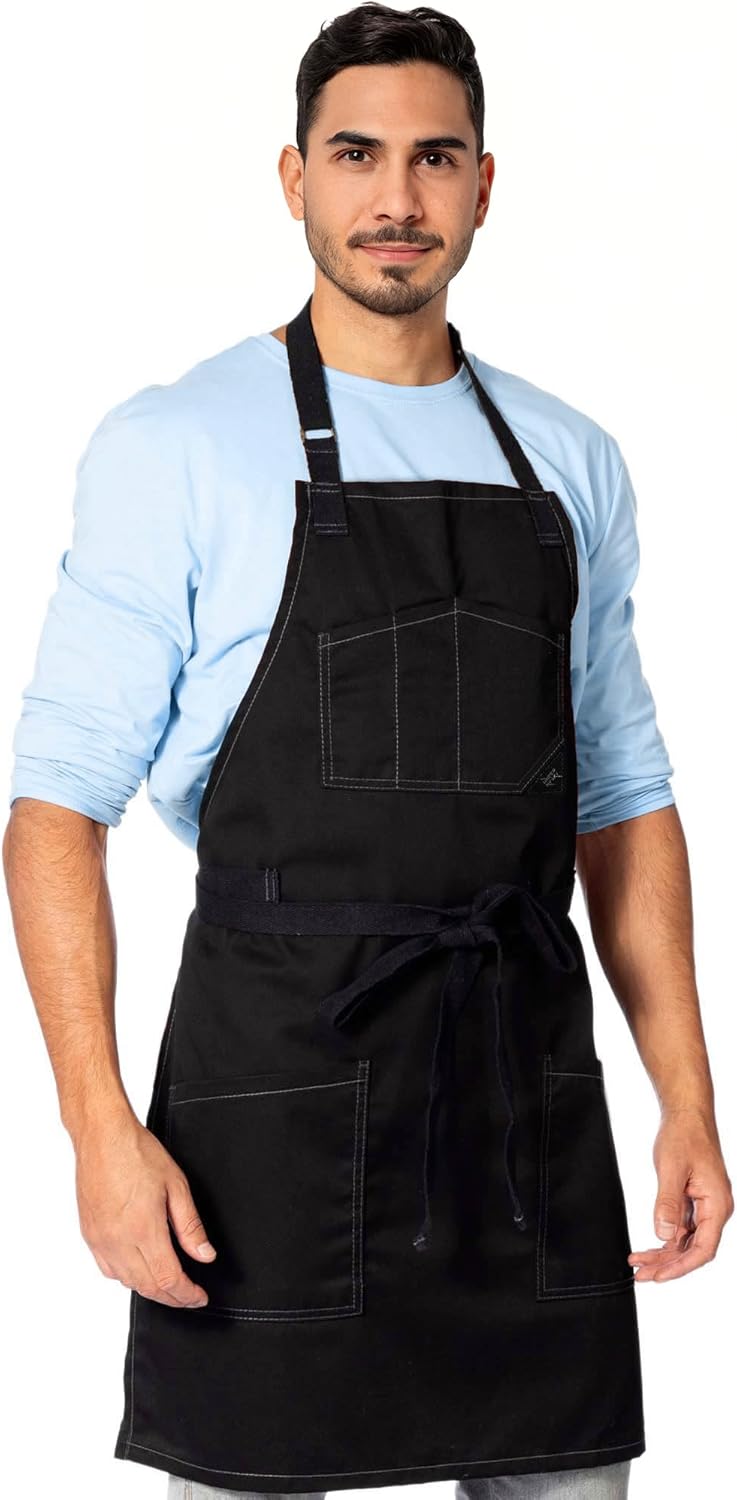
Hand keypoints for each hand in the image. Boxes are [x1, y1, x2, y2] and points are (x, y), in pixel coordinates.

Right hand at [73, 1105, 216, 1307]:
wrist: (102, 1136)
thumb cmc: (137, 1152)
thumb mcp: (176, 1185)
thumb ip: (191, 1226)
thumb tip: (205, 1255)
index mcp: (144, 1230)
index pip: (168, 1280)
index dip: (187, 1295)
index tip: (199, 1297)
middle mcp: (119, 1241)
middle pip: (148, 1287)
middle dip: (172, 1298)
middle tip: (189, 1295)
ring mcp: (100, 1240)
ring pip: (127, 1282)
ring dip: (150, 1289)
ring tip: (169, 1284)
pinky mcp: (90, 1235)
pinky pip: (108, 1270)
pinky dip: (127, 1277)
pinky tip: (139, 1269)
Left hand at [628, 1107, 733, 1281]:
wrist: (687, 1114)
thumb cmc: (684, 1136)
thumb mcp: (671, 1169)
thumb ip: (668, 1203)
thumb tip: (665, 1235)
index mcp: (717, 1205)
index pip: (703, 1249)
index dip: (681, 1267)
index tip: (658, 1277)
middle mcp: (715, 1210)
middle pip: (694, 1250)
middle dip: (668, 1266)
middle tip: (641, 1276)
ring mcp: (705, 1207)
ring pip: (686, 1242)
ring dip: (664, 1255)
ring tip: (638, 1265)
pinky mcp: (694, 1202)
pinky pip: (682, 1229)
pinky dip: (665, 1239)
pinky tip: (648, 1248)